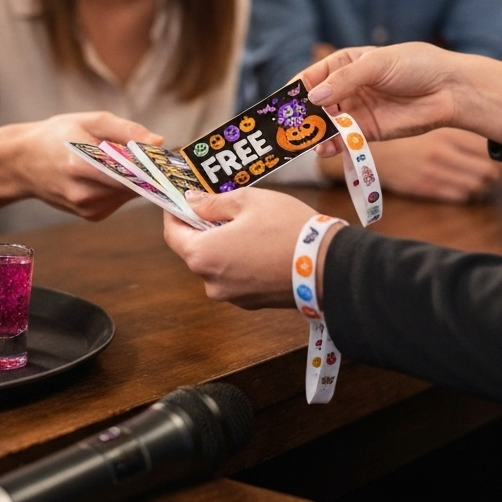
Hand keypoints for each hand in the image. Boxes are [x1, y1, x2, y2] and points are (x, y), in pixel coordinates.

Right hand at [23, 112, 164, 220]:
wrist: (23, 162)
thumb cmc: (55, 136)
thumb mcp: (88, 121)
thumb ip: (126, 130)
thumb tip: (159, 141)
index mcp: (81, 166)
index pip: (131, 170)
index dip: (153, 163)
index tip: (167, 155)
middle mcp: (84, 194)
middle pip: (134, 184)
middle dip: (146, 169)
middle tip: (152, 152)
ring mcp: (87, 208)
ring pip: (130, 193)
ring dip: (134, 178)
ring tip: (119, 158)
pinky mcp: (91, 216)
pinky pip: (120, 200)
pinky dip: (121, 186)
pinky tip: (108, 173)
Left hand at [163, 188, 330, 308]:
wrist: (329, 268)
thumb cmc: (288, 229)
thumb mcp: (248, 201)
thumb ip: (213, 202)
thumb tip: (191, 201)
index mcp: (203, 254)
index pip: (173, 233)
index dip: (175, 213)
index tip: (182, 199)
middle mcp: (211, 281)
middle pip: (195, 249)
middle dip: (204, 227)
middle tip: (221, 205)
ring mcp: (231, 296)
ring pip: (216, 264)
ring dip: (224, 244)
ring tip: (249, 224)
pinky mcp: (251, 303)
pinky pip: (235, 276)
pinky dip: (240, 261)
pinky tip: (261, 245)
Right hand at [303, 43, 501, 148]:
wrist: (451, 90)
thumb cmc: (416, 65)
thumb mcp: (377, 64)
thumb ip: (344, 81)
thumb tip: (314, 98)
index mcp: (343, 65)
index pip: (309, 78)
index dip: (293, 92)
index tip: (280, 106)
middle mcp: (345, 89)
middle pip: (313, 105)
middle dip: (299, 117)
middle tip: (284, 130)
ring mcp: (355, 111)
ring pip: (325, 125)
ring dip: (313, 134)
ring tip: (304, 143)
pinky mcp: (368, 131)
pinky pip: (343, 140)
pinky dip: (331, 145)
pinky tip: (324, 149)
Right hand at [368, 129, 500, 202]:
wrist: (372, 151)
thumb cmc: (408, 138)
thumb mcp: (434, 128)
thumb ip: (460, 135)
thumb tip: (491, 146)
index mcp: (446, 133)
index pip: (487, 149)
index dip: (496, 156)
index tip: (497, 158)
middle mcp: (441, 152)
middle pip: (486, 171)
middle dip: (491, 174)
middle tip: (491, 174)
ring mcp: (433, 171)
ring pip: (475, 186)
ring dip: (480, 186)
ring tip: (479, 182)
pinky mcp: (424, 187)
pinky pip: (458, 196)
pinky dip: (465, 194)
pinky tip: (462, 188)